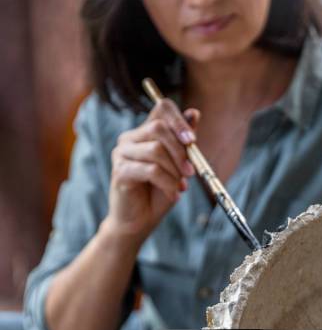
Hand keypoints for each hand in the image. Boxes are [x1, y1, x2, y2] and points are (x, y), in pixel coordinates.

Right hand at [105, 99, 200, 240]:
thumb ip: (183, 141)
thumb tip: (194, 113)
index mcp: (144, 132)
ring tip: (181, 186)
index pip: (161, 108)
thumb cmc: (158, 193)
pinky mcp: (119, 171)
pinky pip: (150, 170)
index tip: (192, 141)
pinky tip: (173, 194)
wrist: (140, 221)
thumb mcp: (177, 165)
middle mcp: (130, 138)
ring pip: (156, 150)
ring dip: (175, 170)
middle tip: (190, 172)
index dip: (179, 120)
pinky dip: (167, 183)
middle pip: (159, 128)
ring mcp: (121, 154)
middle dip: (180, 151)